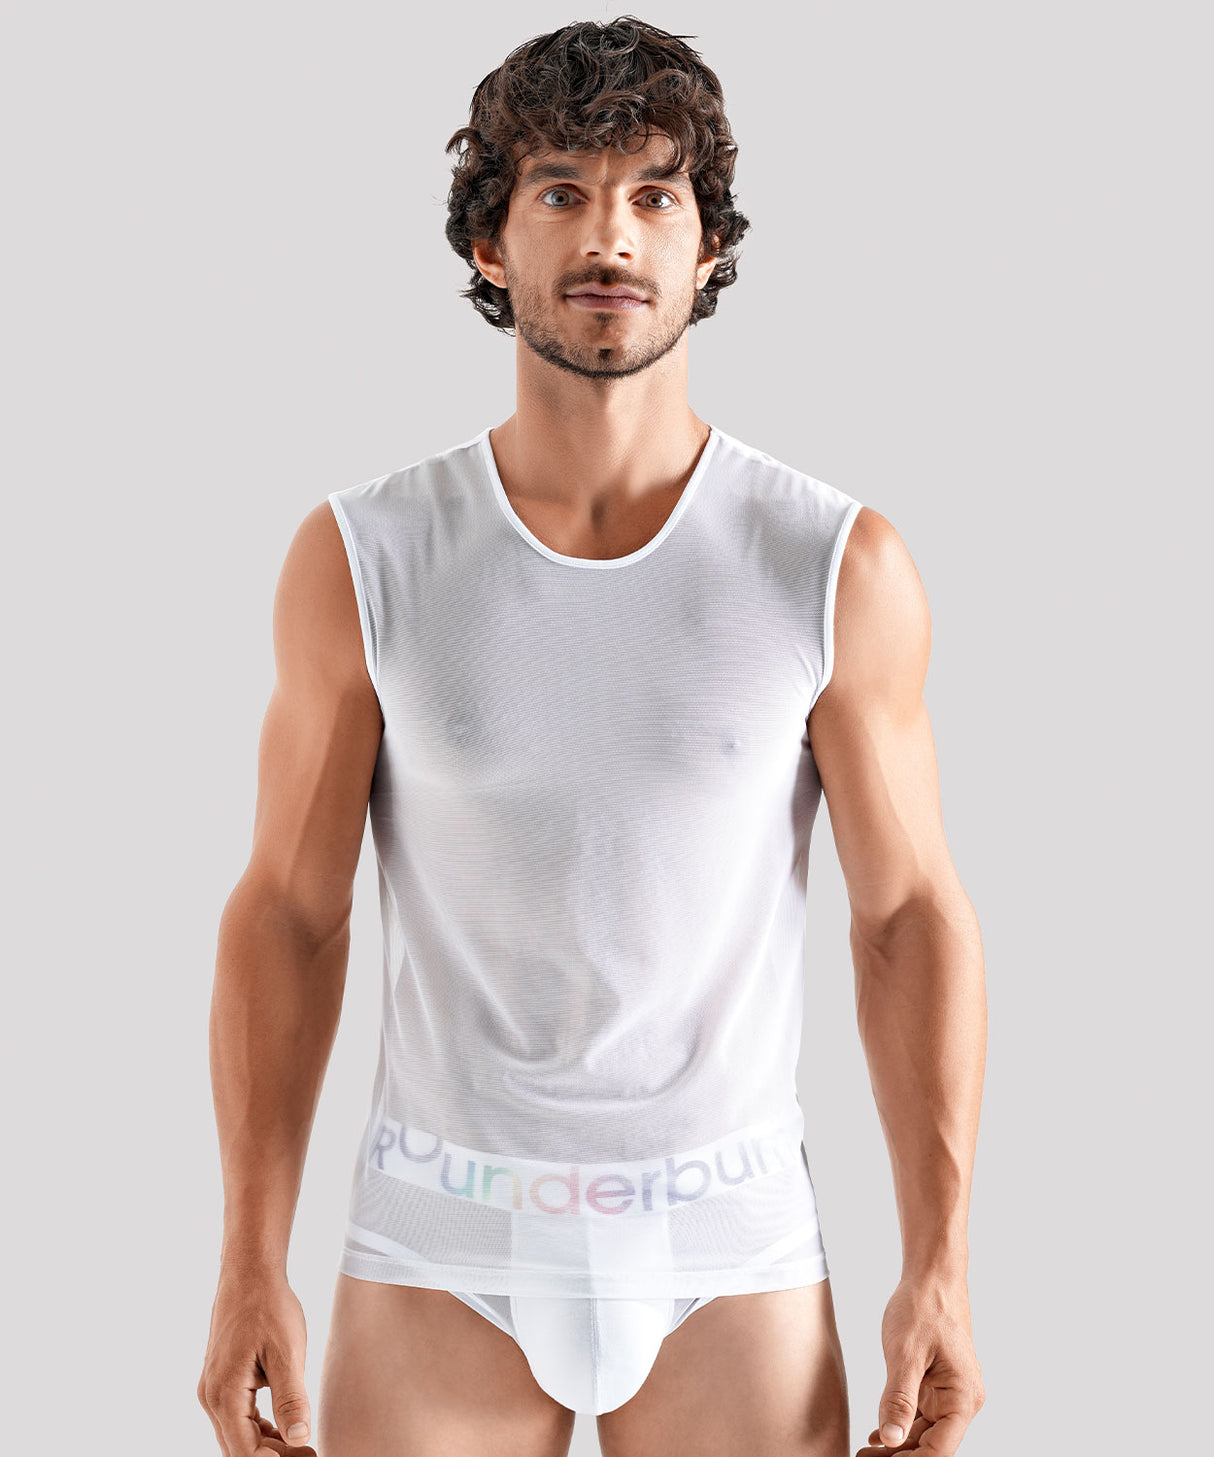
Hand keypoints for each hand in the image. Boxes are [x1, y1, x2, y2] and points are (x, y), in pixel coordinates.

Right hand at [197, 1266, 315, 1455]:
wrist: (250, 1274)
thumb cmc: (269, 1308)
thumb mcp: (287, 1353)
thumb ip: (292, 1400)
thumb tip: (300, 1439)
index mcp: (224, 1394)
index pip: (245, 1452)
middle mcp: (212, 1397)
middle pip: (238, 1448)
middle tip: (309, 1455)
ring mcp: (214, 1388)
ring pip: (237, 1435)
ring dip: (267, 1447)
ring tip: (302, 1447)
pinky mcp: (222, 1379)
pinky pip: (238, 1418)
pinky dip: (260, 1429)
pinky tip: (285, 1429)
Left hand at [855, 1273, 984, 1455]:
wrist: (931, 1276)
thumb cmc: (923, 1307)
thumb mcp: (905, 1354)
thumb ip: (899, 1399)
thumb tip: (891, 1438)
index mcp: (963, 1397)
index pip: (939, 1450)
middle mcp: (961, 1400)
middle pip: (931, 1445)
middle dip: (899, 1456)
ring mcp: (950, 1393)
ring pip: (924, 1433)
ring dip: (897, 1445)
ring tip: (864, 1453)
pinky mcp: (936, 1384)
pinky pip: (919, 1416)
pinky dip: (900, 1426)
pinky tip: (876, 1436)